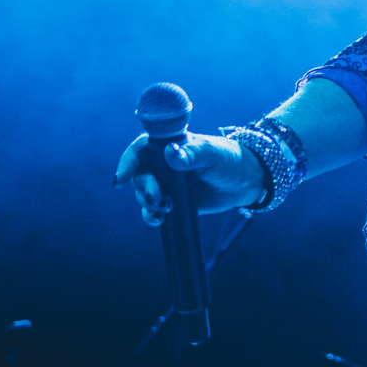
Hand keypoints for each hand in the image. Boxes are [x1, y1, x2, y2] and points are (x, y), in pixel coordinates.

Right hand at [114, 132, 266, 223]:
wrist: (246, 181)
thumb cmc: (230, 159)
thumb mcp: (213, 154)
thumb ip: (192, 154)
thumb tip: (171, 153)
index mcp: (171, 146)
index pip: (140, 149)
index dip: (127, 162)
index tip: (121, 178)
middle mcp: (165, 165)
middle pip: (139, 175)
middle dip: (143, 187)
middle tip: (158, 196)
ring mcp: (168, 184)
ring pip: (143, 194)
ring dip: (148, 203)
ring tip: (166, 207)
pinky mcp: (174, 202)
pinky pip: (154, 210)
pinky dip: (151, 216)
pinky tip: (158, 220)